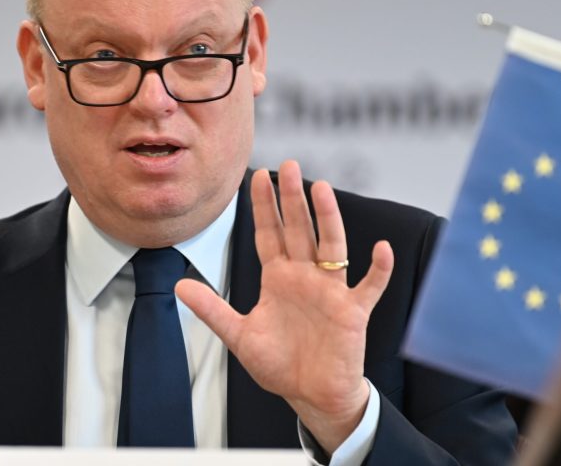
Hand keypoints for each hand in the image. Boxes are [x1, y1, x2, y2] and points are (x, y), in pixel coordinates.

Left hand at [175, 160, 393, 452]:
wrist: (311, 395)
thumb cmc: (280, 365)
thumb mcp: (239, 336)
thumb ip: (212, 310)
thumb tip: (179, 286)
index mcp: (278, 278)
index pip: (269, 234)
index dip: (264, 206)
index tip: (258, 175)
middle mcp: (305, 277)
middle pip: (298, 231)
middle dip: (292, 199)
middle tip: (289, 165)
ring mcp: (330, 292)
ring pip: (331, 247)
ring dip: (328, 219)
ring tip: (322, 189)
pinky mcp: (353, 312)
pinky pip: (369, 287)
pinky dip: (378, 270)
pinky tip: (381, 249)